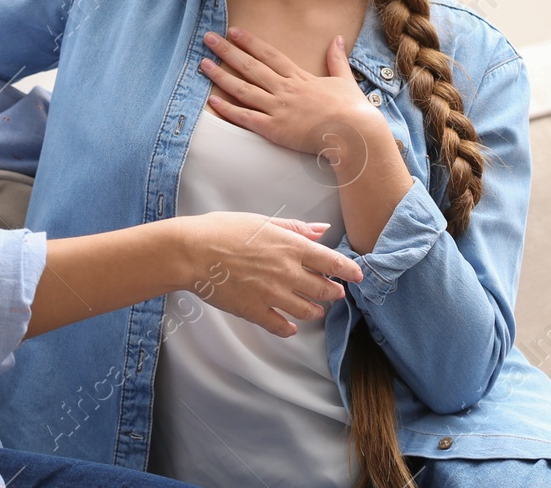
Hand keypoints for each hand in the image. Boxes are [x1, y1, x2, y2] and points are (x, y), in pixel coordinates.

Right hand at [177, 211, 363, 336]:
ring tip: (315, 309)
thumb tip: (321, 230)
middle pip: (323, 288)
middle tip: (336, 293)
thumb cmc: (223, 230)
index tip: (357, 276)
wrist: (192, 252)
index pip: (330, 261)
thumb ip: (294, 228)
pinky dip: (288, 328)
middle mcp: (286, 271)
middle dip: (334, 292)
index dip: (348, 270)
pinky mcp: (254, 310)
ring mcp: (271, 293)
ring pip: (306, 310)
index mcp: (290, 246)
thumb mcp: (260, 221)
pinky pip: (280, 325)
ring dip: (314, 310)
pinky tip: (289, 327)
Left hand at [200, 27, 390, 161]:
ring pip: (243, 89)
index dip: (250, 42)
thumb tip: (338, 39)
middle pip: (250, 66)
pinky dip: (227, 109)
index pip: (269, 54)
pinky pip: (245, 117)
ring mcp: (278, 108)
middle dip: (227, 51)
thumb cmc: (351, 110)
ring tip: (203, 64)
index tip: (233, 31)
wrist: (353, 134)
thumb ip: (337, 59)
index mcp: (299, 77)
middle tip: (208, 38)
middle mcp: (284, 89)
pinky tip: (212, 100)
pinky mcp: (274, 129)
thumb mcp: (344, 79)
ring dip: (221, 76)